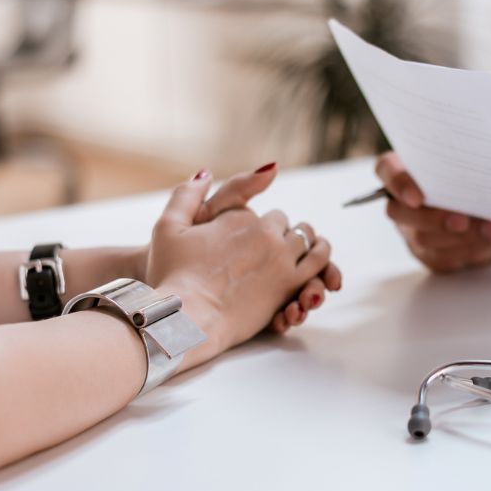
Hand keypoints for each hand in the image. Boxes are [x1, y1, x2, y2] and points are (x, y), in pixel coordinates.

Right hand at [143, 170, 335, 368]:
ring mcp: (280, 260)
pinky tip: (320, 269)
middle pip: (289, 226)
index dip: (266, 225)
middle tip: (286, 245)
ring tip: (313, 248)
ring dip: (312, 243)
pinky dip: (323, 263)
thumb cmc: (172, 276)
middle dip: (288, 233)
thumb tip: (206, 173)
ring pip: (309, 242)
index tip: (260, 237)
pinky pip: (318, 267)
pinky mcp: (289, 286)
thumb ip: (187, 195)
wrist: (186, 318)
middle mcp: (264, 234)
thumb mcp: (167, 226)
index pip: (268, 215)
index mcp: (240, 218)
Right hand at [375, 152, 490, 272]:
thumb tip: (476, 178)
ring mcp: (412, 230)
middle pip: (399, 212)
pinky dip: (469, 247)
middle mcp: (401, 201)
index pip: (386, 169)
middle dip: (433, 218)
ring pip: (422, 238)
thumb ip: (467, 166)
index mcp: (405, 169)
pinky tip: (488, 236)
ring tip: (488, 228)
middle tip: (462, 220)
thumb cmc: (478, 177)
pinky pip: (441, 257)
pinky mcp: (428, 254)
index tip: (417, 198)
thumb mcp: (475, 165)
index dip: (397, 183)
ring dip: (458, 235)